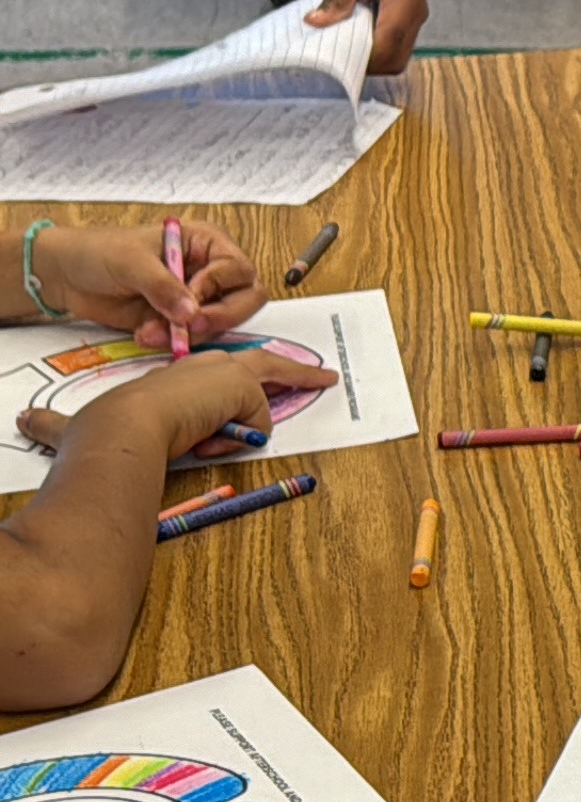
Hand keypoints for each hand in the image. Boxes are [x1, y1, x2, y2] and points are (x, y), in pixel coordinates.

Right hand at [22, 348, 336, 461]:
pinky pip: (257, 425)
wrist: (125, 426)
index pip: (227, 368)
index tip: (268, 377)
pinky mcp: (244, 386)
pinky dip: (238, 439)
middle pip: (268, 362)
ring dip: (247, 426)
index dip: (251, 377)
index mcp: (182, 372)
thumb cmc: (105, 424)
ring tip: (207, 435)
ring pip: (266, 396)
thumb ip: (54, 423)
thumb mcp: (81, 422)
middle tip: (330, 376)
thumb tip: (21, 422)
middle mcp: (210, 365)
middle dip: (301, 372)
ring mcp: (229, 372)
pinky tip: (210, 436)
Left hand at [33, 220, 260, 348]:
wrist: (65, 276)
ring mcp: (196, 298)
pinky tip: (146, 334)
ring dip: (189, 332)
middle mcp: (209, 270)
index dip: (220, 285)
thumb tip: (192, 312)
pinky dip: (174, 341)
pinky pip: (194, 338)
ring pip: (220, 323)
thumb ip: (164, 286)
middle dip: (220, 316)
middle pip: (245, 299)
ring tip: (151, 330)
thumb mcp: (132, 261)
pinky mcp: (180, 321)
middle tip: (193, 326)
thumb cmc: (99, 252)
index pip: (238, 269)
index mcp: (206, 244)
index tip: (193, 294)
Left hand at [318, 0, 427, 75]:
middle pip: (396, 57)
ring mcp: (413, 16)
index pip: (388, 43)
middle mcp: (416, 12)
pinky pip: (394, 44)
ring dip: (371, 57)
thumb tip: (317, 23)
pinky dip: (374, 48)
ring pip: (397, 55)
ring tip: (343, 48)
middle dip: (368, 63)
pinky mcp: (406, 17)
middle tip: (336, 58)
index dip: (363, 57)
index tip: (334, 60)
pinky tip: (353, 38)